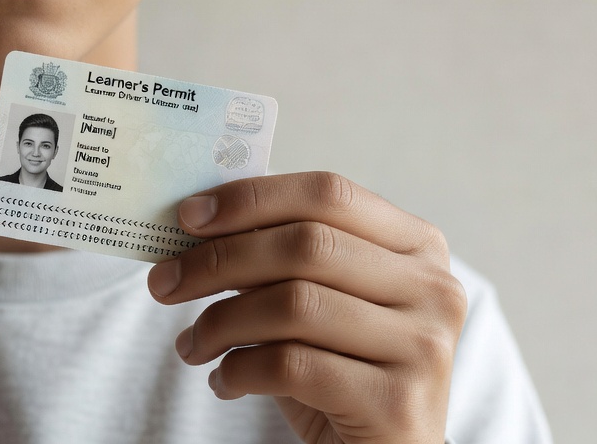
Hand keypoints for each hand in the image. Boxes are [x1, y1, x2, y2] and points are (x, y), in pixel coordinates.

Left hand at [147, 172, 466, 443]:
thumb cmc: (340, 368)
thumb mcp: (316, 301)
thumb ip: (278, 256)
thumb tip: (194, 220)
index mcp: (416, 244)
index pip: (327, 193)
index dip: (251, 199)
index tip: (187, 215)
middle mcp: (433, 287)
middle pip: (306, 245)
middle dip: (218, 260)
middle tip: (163, 282)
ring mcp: (424, 346)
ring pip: (295, 304)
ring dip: (220, 322)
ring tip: (191, 345)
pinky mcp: (398, 403)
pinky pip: (293, 366)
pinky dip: (239, 370)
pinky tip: (223, 381)